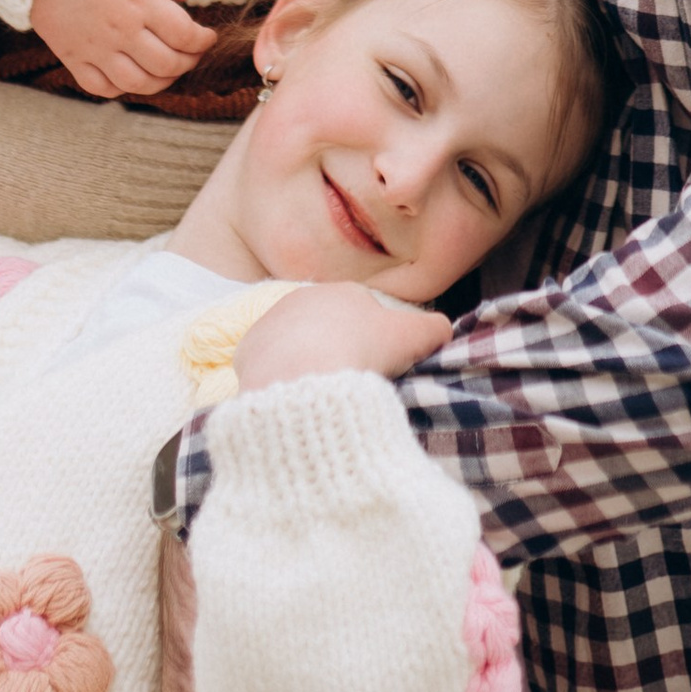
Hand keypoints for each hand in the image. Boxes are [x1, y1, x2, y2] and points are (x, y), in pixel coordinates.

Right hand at [29, 0, 212, 99]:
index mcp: (140, 1)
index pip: (184, 36)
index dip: (203, 41)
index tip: (207, 36)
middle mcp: (120, 31)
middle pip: (167, 65)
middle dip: (189, 61)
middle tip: (192, 52)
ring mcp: (95, 48)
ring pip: (138, 83)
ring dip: (161, 81)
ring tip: (168, 68)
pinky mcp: (73, 56)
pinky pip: (101, 88)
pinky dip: (122, 89)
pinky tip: (131, 75)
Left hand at [232, 283, 451, 390]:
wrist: (304, 378)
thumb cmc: (362, 350)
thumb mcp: (415, 337)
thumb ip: (435, 329)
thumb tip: (443, 330)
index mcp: (344, 291)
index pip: (364, 313)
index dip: (375, 341)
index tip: (379, 368)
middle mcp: (303, 298)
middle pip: (327, 328)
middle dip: (338, 349)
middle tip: (350, 382)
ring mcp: (270, 324)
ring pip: (294, 346)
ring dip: (306, 365)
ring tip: (320, 394)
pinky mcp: (247, 353)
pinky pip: (268, 368)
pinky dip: (280, 382)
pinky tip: (293, 400)